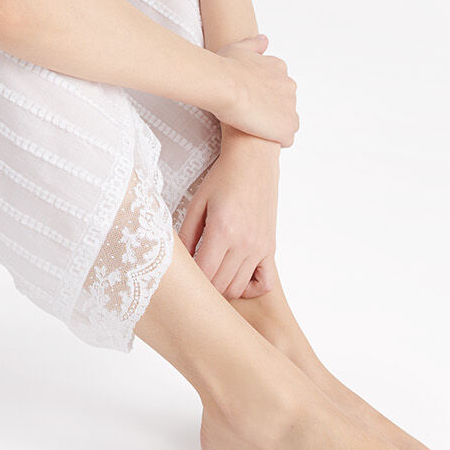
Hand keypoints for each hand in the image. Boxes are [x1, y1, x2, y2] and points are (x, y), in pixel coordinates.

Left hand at [176, 149, 278, 298]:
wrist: (253, 161)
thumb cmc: (222, 178)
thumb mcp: (197, 203)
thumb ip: (186, 235)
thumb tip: (179, 263)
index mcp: (222, 230)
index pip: (204, 273)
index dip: (190, 281)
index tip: (181, 277)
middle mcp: (244, 243)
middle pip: (220, 285)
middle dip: (202, 287)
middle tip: (191, 278)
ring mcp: (260, 247)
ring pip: (238, 288)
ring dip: (221, 288)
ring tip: (210, 276)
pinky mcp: (270, 248)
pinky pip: (264, 283)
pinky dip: (249, 287)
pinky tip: (235, 275)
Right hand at [213, 33, 298, 147]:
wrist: (224, 85)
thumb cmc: (226, 67)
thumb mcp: (238, 47)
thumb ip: (254, 45)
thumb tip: (264, 41)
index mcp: (279, 69)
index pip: (278, 85)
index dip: (263, 95)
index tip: (249, 98)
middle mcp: (289, 87)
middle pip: (284, 103)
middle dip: (270, 110)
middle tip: (248, 113)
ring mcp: (290, 108)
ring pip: (286, 122)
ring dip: (273, 125)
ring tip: (253, 127)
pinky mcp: (286, 128)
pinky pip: (286, 139)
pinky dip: (275, 140)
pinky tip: (258, 136)